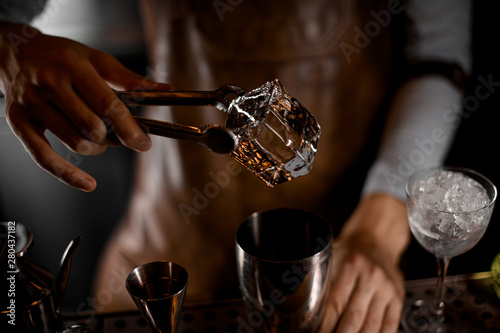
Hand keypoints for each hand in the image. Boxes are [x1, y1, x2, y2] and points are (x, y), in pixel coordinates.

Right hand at [0, 22, 172, 190]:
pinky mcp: (18, 123)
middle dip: (114, 138)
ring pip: (74, 143)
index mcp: (71, 65)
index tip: (144, 143)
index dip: (128, 127)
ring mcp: (31, 104)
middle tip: (121, 135)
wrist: (16, 51)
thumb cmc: (62, 56)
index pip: (106, 103)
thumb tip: (165, 90)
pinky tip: (88, 183)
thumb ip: (129, 79)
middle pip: (91, 127)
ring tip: (100, 137)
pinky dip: (68, 175)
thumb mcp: (97, 58)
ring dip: (97, 148)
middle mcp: (48, 84)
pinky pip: (43, 157)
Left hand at [319, 194, 409, 332]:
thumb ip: (318, 276)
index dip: (324, 325)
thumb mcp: (331, 255)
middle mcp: (370, 277)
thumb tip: (295, 299)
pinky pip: (389, 325)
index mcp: (350, 266)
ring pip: (371, 325)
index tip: (314, 332)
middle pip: (352, 318)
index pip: (335, 304)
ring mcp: (386, 289)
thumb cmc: (349, 252)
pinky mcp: (397, 298)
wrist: (376, 240)